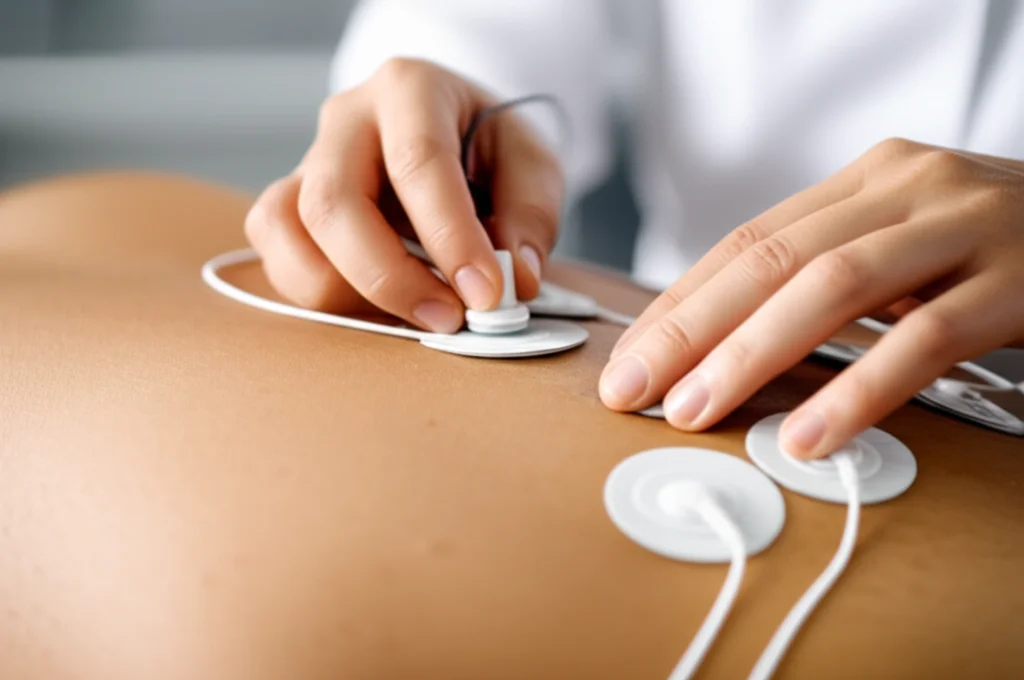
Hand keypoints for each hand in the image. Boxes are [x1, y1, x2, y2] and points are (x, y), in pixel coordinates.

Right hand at [244, 58, 562, 332]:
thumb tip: (512, 280)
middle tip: (449, 318)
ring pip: (287, 231)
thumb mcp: (532, 165)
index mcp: (411, 89)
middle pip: (335, 203)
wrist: (453, 133)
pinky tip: (376, 305)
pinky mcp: (290, 206)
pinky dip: (319, 294)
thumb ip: (529, 218)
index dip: (450, 237)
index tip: (486, 294)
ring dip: (348, 293)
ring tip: (415, 313)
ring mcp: (308, 162)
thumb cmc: (490, 146)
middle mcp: (346, 119)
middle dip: (391, 277)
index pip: (419, 162)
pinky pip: (277, 253)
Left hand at [600, 138, 1023, 457]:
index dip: (680, 302)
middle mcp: (908, 187)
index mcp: (868, 179)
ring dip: (750, 354)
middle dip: (690, 329)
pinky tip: (808, 434)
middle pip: (770, 259)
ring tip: (697, 410)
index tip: (632, 357)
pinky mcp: (1021, 281)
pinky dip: (857, 389)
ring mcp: (966, 226)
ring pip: (832, 287)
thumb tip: (731, 342)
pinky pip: (923, 340)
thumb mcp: (907, 244)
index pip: (747, 240)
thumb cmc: (1001, 247)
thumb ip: (831, 276)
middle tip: (635, 388)